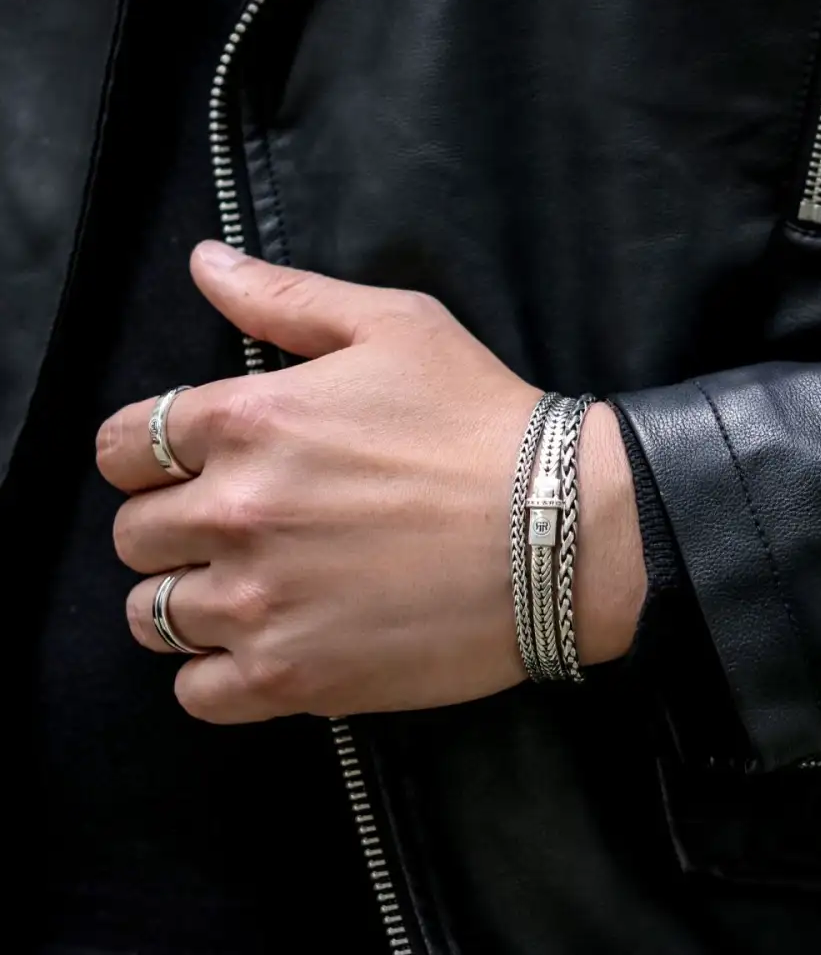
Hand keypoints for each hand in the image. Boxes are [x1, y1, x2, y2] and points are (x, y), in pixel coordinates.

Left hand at [97, 242, 644, 722]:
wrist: (563, 531)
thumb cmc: (482, 421)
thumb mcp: (396, 328)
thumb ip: (287, 297)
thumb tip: (204, 263)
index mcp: (248, 421)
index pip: (122, 446)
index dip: (145, 454)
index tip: (186, 465)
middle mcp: (236, 513)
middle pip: (132, 534)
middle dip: (169, 526)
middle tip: (235, 526)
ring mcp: (261, 604)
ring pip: (152, 615)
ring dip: (185, 600)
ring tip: (245, 589)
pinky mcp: (296, 677)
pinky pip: (197, 692)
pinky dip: (214, 674)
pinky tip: (261, 646)